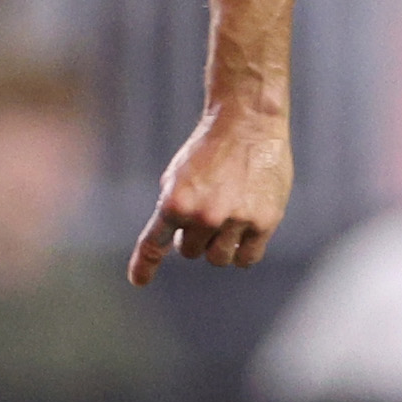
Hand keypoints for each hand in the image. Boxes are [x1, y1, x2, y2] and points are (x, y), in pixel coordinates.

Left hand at [130, 104, 292, 287]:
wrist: (248, 120)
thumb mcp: (177, 175)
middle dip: (195, 237)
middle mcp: (203, 216)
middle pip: (191, 252)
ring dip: (220, 245)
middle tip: (208, 211)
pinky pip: (247, 258)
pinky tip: (245, 230)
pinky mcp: (263, 222)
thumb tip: (173, 241)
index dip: (145, 265)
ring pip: (219, 259)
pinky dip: (244, 251)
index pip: (155, 243)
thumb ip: (173, 208)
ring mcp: (235, 221)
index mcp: (175, 202)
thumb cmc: (210, 147)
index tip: (138, 281)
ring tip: (228, 216)